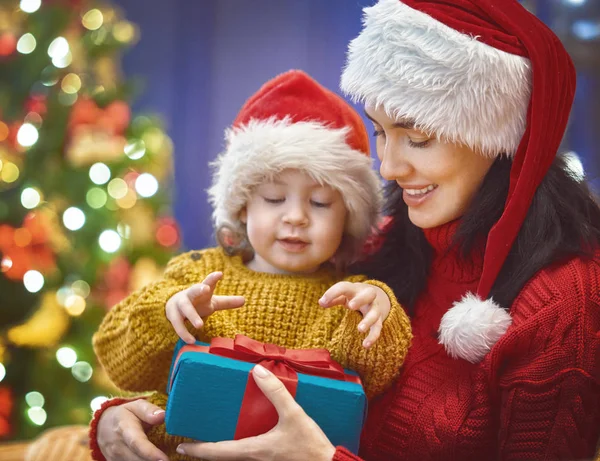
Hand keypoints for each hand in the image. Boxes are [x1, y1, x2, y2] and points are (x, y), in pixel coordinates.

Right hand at [97, 399, 168, 460]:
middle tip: (171, 460)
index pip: (137, 442)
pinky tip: (154, 460)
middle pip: (137, 459)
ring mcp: (115, 458)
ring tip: (165, 459)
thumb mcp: (135, 406)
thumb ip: (149, 410)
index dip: (150, 452)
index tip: (164, 459)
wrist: (102, 427)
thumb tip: (163, 416)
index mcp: (124, 428)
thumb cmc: (125, 415)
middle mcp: (117, 446)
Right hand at [165, 271, 244, 343]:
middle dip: (199, 289)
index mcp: (202, 290)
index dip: (213, 278)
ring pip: (185, 308)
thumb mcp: (212, 302)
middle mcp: (190, 295)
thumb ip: (227, 301)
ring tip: (201, 326)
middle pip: (194, 290)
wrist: (173, 306)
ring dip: (192, 316)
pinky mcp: (173, 315)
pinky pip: (177, 324)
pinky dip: (184, 332)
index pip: (208, 282)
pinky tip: (191, 341)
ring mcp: (180, 304)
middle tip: (205, 289)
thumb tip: (244, 300)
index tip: (220, 274)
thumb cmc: (197, 303)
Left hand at [176, 365, 335, 460]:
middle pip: (223, 458)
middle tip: (193, 442)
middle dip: (206, 451)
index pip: (217, 451)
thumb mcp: (294, 415)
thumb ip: (276, 392)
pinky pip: (250, 458)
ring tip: (214, 440)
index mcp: (253, 450)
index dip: (198, 449)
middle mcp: (254, 460)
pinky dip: (238, 452)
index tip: (182, 445)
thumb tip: (258, 370)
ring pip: (236, 459)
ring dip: (222, 452)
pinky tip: (245, 441)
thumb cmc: (310, 446)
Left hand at [319, 282, 390, 347]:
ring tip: (360, 329)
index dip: (333, 293)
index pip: (344, 287)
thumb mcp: (344, 295)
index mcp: (355, 289)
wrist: (375, 296)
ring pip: (374, 313)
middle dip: (360, 300)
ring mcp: (374, 308)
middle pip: (368, 295)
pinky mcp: (378, 320)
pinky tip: (365, 345)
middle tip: (351, 306)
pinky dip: (373, 337)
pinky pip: (377, 328)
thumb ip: (333, 298)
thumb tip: (321, 302)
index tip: (323, 301)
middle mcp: (368, 296)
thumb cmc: (353, 296)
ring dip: (368, 321)